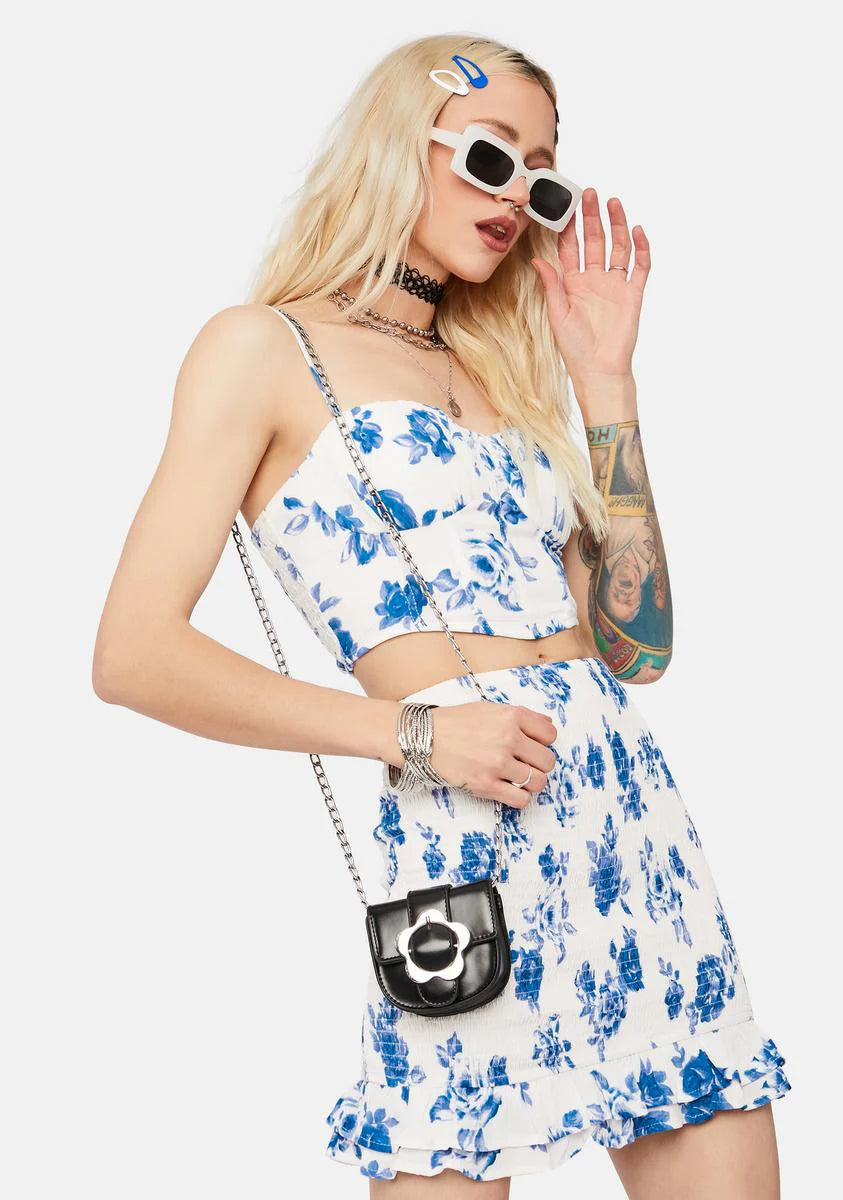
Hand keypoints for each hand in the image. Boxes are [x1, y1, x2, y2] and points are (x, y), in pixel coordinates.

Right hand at [428, 702, 557, 808]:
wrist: (425, 737)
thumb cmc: (456, 723)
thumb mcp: (490, 709)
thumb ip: (522, 716)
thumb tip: (548, 724)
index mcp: (511, 716)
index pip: (550, 734)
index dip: (543, 742)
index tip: (532, 746)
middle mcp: (508, 738)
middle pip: (547, 761)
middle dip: (539, 765)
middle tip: (524, 764)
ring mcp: (497, 763)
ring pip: (537, 782)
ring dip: (530, 782)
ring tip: (515, 778)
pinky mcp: (486, 784)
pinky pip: (521, 799)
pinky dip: (519, 797)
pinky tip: (507, 788)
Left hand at [530, 188, 649, 387]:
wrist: (599, 371)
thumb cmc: (575, 348)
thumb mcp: (557, 314)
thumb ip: (551, 285)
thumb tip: (537, 259)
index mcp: (573, 284)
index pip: (570, 248)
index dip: (568, 228)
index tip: (565, 207)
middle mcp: (594, 280)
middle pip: (595, 241)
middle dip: (592, 217)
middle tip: (590, 193)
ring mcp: (615, 285)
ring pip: (618, 248)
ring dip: (617, 225)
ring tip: (613, 203)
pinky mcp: (633, 294)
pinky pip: (640, 267)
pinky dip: (641, 248)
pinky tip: (637, 230)